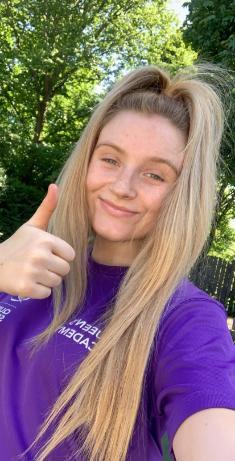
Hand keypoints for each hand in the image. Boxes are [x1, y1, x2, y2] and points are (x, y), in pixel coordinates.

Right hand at [0, 184, 75, 298]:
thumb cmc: (17, 245)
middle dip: (54, 270)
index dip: (59, 256)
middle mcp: (40, 255)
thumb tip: (55, 185)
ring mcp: (33, 272)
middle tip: (37, 265)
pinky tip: (26, 282)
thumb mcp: (32, 226)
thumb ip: (47, 208)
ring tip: (31, 272)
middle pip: (65, 270)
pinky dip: (37, 291)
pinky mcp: (26, 288)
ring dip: (46, 280)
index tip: (45, 254)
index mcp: (45, 239)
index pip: (70, 255)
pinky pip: (46, 293)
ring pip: (56, 282)